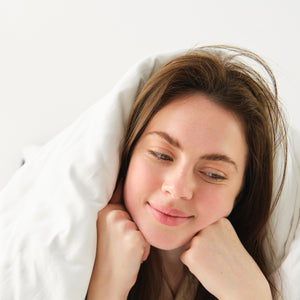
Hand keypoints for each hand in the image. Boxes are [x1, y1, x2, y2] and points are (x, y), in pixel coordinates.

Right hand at [87, 184, 149, 299]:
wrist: (104, 284)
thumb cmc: (106, 256)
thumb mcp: (105, 229)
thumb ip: (114, 212)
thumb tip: (126, 189)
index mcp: (103, 210)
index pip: (120, 190)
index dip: (126, 181)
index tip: (129, 158)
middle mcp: (111, 214)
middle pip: (134, 212)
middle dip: (132, 227)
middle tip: (119, 244)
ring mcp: (122, 225)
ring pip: (141, 226)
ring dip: (138, 239)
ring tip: (124, 251)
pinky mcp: (134, 238)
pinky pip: (146, 239)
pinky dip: (143, 249)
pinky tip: (132, 257)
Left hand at [180, 218, 271, 299]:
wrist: (246, 288)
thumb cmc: (237, 265)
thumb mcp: (228, 238)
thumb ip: (212, 230)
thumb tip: (191, 230)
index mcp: (219, 220)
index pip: (205, 227)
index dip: (212, 241)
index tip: (224, 249)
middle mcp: (208, 226)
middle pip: (195, 235)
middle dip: (203, 247)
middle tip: (219, 259)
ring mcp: (198, 240)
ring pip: (189, 245)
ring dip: (197, 255)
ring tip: (215, 264)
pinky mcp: (190, 255)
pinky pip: (185, 257)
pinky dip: (193, 266)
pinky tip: (208, 270)